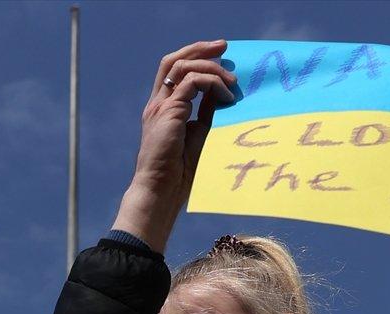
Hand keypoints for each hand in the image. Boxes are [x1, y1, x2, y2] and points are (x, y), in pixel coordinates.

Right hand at [112, 41, 236, 250]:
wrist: (161, 191)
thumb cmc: (179, 174)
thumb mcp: (198, 136)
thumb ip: (206, 114)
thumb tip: (221, 95)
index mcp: (163, 108)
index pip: (176, 72)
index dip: (197, 59)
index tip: (221, 58)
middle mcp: (158, 103)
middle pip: (175, 60)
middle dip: (200, 49)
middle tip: (224, 46)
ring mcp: (160, 106)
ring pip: (182, 66)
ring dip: (210, 66)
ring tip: (231, 79)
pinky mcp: (168, 112)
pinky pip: (190, 83)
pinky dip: (211, 83)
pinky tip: (226, 95)